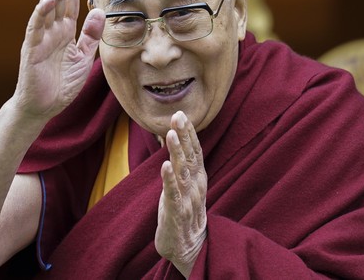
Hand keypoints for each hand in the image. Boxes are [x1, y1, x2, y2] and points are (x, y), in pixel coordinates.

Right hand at [13, 0, 104, 119]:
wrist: (43, 107)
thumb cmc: (62, 83)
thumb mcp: (84, 57)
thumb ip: (92, 35)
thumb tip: (101, 10)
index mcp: (65, 32)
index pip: (71, 2)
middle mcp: (52, 30)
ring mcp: (40, 38)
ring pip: (47, 8)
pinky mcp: (31, 49)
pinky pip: (35, 28)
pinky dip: (41, 13)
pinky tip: (48, 0)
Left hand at [155, 111, 207, 277]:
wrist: (190, 248)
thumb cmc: (184, 212)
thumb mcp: (185, 185)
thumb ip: (183, 164)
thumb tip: (176, 138)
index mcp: (198, 178)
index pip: (195, 151)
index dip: (190, 133)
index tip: (182, 114)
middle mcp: (196, 186)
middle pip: (190, 157)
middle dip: (185, 135)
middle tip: (178, 115)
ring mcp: (188, 199)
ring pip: (183, 172)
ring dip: (177, 152)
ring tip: (172, 134)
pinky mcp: (177, 214)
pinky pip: (174, 194)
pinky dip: (170, 179)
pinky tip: (165, 166)